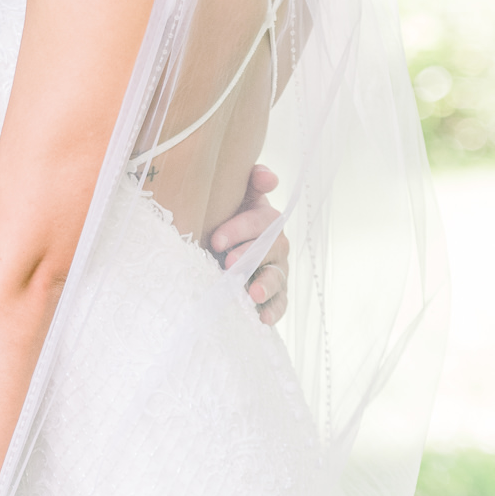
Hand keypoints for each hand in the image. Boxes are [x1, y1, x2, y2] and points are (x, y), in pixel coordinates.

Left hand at [208, 164, 288, 325]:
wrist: (217, 243)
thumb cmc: (224, 215)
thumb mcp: (234, 195)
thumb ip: (251, 180)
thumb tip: (269, 176)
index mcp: (265, 219)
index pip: (260, 221)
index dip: (239, 230)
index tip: (215, 240)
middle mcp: (275, 244)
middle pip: (270, 249)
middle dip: (250, 256)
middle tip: (229, 264)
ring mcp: (276, 269)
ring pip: (276, 276)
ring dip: (265, 285)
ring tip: (251, 294)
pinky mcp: (273, 293)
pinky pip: (279, 303)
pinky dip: (273, 311)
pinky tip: (262, 319)